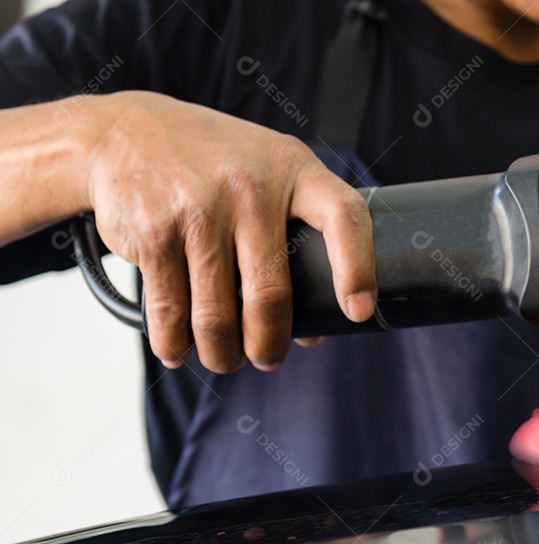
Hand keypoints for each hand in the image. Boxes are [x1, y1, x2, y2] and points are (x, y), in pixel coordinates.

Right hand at [85, 91, 374, 372]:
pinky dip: (174, 343)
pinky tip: (178, 349)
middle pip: (271, 295)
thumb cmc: (215, 164)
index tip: (359, 312)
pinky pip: (170, 312)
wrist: (123, 131)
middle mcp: (250, 189)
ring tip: (225, 359)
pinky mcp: (155, 234)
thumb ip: (297, 239)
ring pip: (217, 317)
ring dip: (222, 354)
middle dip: (270, 344)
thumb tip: (311, 330)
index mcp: (295, 171)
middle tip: (268, 359)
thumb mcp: (268, 174)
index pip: (345, 216)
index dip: (358, 268)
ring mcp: (199, 211)